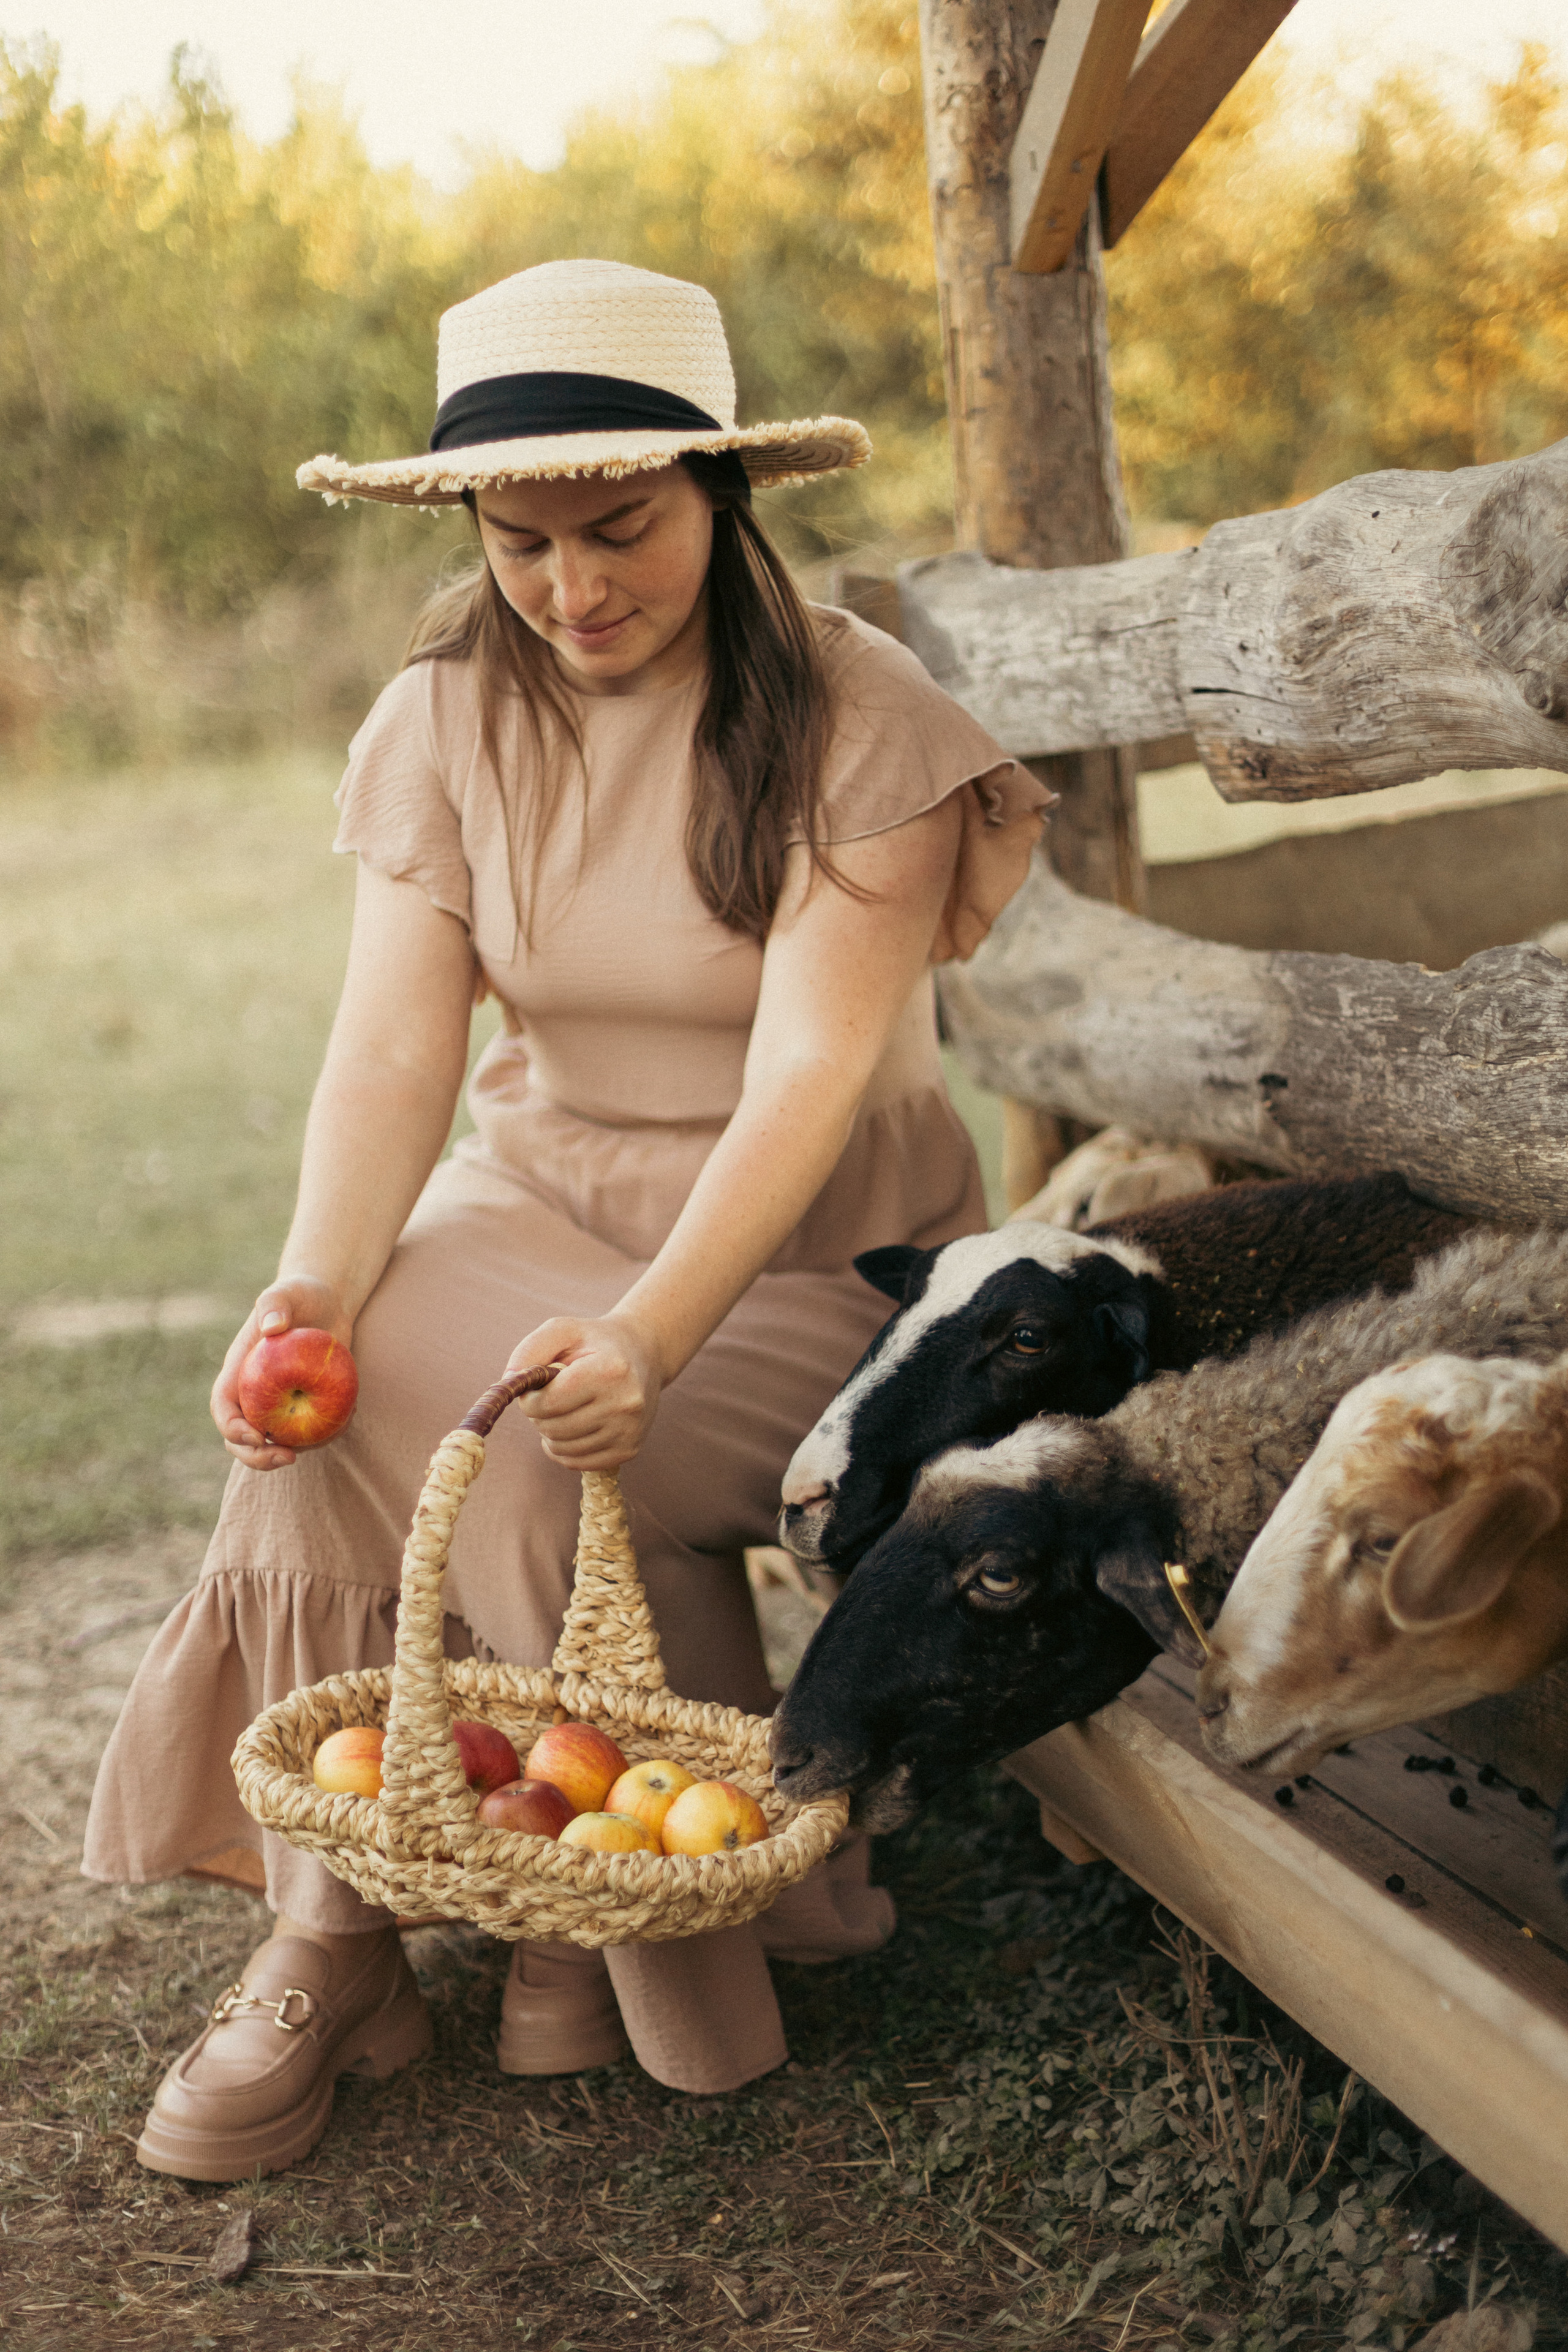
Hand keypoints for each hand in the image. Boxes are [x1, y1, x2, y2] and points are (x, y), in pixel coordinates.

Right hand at [211, 1277, 351, 1470]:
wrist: (326, 1303)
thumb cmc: (300, 1295)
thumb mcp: (287, 1292)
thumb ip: (274, 1304)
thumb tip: (272, 1327)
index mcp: (237, 1373)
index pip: (223, 1408)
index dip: (232, 1429)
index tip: (257, 1437)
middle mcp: (252, 1395)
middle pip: (241, 1439)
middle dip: (257, 1458)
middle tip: (287, 1458)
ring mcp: (277, 1405)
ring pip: (275, 1443)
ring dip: (296, 1451)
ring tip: (329, 1434)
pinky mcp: (304, 1408)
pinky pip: (309, 1433)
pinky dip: (326, 1434)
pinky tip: (349, 1417)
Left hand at [506, 1314, 662, 1471]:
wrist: (645, 1355)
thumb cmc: (595, 1342)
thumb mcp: (562, 1330)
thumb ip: (529, 1351)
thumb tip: (507, 1384)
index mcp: (609, 1370)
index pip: (549, 1402)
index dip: (529, 1398)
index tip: (534, 1386)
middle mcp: (625, 1403)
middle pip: (553, 1428)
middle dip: (539, 1413)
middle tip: (550, 1395)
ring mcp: (629, 1430)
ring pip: (562, 1448)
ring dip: (550, 1431)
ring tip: (565, 1407)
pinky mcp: (629, 1450)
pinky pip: (576, 1462)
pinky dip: (563, 1448)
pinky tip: (573, 1425)